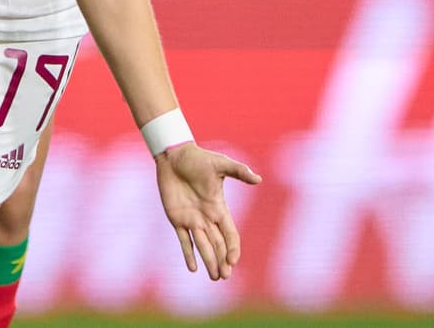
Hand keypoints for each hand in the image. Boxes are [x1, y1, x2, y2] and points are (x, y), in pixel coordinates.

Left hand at [155, 143, 260, 279]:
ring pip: (203, 246)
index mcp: (219, 208)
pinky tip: (193, 268)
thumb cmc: (198, 158)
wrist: (174, 155)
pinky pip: (183, 239)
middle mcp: (207, 217)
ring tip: (215, 278)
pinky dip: (188, 253)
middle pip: (218, 244)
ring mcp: (191, 219)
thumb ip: (239, 172)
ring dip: (209, 262)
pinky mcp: (176, 218)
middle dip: (222, 261)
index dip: (233, 248)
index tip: (233, 260)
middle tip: (224, 276)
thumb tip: (258, 179)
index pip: (230, 233)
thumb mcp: (220, 164)